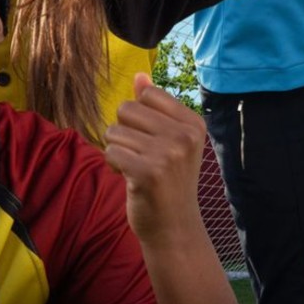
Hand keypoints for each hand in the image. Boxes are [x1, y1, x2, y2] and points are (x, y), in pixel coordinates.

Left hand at [102, 75, 206, 245]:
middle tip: (142, 158)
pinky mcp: (147, 172)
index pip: (147, 95)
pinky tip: (130, 180)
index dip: (139, 117)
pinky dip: (113, 165)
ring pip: (114, 131)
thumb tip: (139, 75)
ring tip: (137, 170)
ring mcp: (167, 154)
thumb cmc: (168, 181)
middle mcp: (184, 136)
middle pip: (126, 109)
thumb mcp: (169, 140)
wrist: (174, 228)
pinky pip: (110, 151)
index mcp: (193, 124)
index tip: (153, 142)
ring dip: (118, 151)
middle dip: (124, 133)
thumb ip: (154, 106)